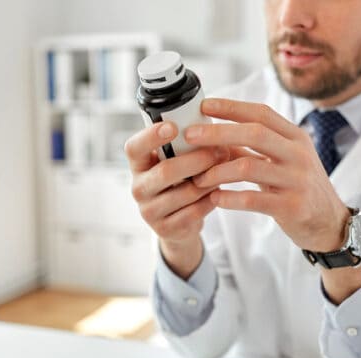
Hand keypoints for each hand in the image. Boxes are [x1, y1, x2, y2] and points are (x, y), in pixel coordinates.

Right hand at [124, 121, 228, 278]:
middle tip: (221, 150)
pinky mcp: (165, 229)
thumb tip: (210, 124)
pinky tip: (219, 192)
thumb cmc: (180, 181)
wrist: (177, 223)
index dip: (151, 137)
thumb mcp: (175, 161)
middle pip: (166, 171)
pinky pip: (194, 212)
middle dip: (197, 160)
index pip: (134, 148)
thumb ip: (183, 145)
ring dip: (209, 180)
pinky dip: (210, 200)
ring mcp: (149, 211)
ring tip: (225, 171)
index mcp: (138, 164)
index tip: (172, 127)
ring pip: (185, 193)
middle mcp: (138, 187)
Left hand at [185, 98, 349, 251]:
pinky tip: (214, 198)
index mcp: (295, 137)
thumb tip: (212, 135)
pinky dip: (229, 198)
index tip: (204, 105)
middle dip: (217, 132)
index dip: (231, 107)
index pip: (261, 113)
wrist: (329, 223)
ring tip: (198, 179)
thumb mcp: (280, 162)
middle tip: (190, 136)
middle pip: (254, 133)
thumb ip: (251, 149)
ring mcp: (297, 180)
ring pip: (249, 167)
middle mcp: (298, 154)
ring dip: (217, 171)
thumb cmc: (297, 188)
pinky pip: (253, 199)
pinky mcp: (293, 207)